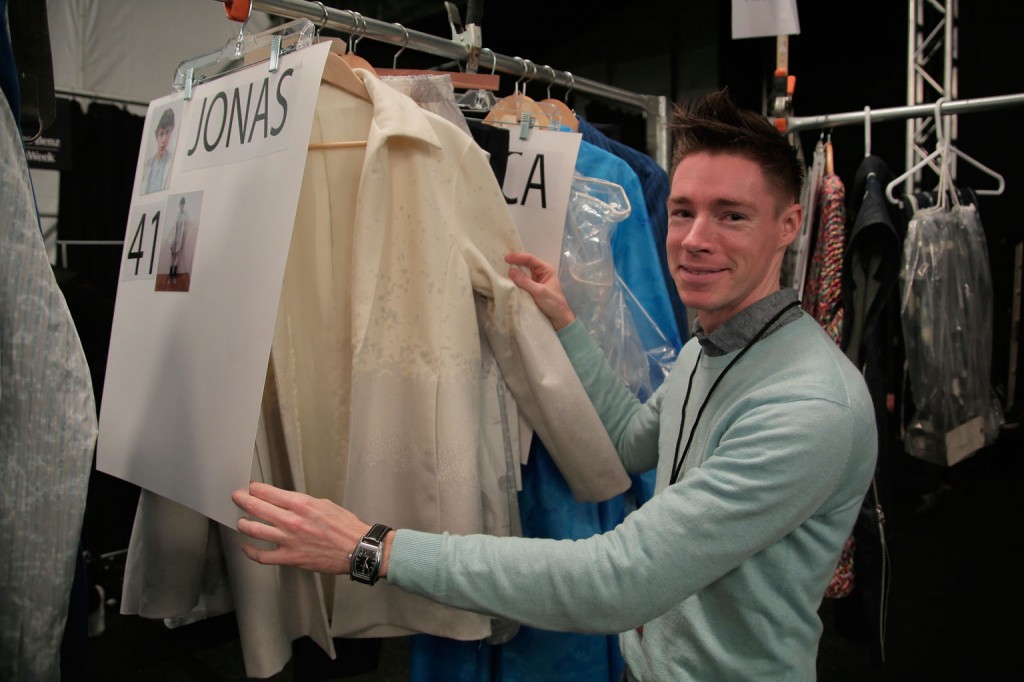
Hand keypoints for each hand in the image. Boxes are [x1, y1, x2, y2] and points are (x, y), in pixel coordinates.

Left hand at [232, 482, 384, 574]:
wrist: (356, 548)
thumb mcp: (325, 505)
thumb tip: (288, 503)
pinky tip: (247, 547)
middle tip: (237, 497)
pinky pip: (263, 556)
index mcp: (301, 504)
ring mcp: (289, 540)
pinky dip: (251, 551)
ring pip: (255, 530)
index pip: (269, 492)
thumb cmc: (345, 527)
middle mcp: (292, 520)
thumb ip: (303, 504)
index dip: (255, 489)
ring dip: (244, 523)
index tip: (250, 488)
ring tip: (240, 521)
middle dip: (243, 500)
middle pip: (257, 507)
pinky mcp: (290, 557)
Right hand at [505, 251, 575, 330]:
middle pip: (525, 264)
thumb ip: (525, 282)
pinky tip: (506, 281)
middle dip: (514, 263)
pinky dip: (514, 281)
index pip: (530, 259)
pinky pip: (521, 282)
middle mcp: (540, 273)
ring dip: (513, 273)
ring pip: (522, 273)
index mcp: (545, 269)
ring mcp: (535, 281)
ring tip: (500, 270)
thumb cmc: (553, 303)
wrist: (559, 319)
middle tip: (500, 262)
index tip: (506, 258)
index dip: (518, 257)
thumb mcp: (539, 292)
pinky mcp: (531, 289)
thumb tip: (511, 271)